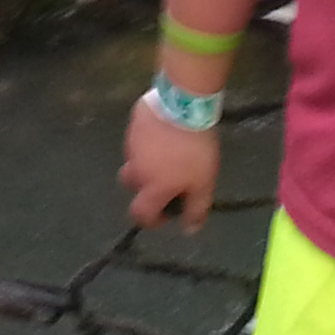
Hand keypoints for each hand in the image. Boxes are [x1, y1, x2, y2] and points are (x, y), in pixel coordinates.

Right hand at [122, 99, 221, 233]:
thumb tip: (189, 230)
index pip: (140, 213)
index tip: (167, 213)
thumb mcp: (204, 182)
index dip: (152, 219)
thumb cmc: (194, 149)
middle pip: (130, 185)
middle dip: (144, 187)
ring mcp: (131, 144)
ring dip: (146, 162)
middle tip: (165, 179)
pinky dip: (147, 142)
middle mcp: (135, 169)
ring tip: (167, 152)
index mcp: (151, 187)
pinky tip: (165, 133)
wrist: (183, 103)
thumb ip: (196, 209)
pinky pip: (137, 139)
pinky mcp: (133, 123)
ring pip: (134, 160)